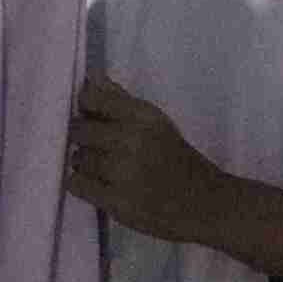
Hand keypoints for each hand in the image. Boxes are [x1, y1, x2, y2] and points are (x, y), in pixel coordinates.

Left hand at [68, 77, 246, 249]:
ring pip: (77, 158)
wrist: (205, 203)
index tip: (91, 117)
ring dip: (84, 164)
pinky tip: (98, 184)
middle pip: (79, 130)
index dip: (84, 107)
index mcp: (144, 116)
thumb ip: (121, 100)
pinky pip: (76, 184)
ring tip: (104, 169)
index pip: (91, 98)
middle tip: (97, 148)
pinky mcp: (117, 202)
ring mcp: (123, 172)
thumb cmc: (177, 159)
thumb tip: (91, 78)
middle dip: (84, 138)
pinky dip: (82, 184)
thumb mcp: (157, 123)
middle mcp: (132, 140)